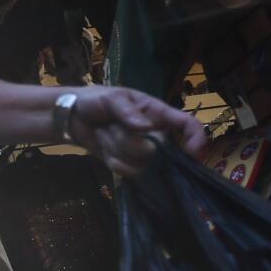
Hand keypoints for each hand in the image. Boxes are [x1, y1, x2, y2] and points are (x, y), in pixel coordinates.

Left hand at [67, 86, 207, 176]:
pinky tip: (104, 149)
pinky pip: (130, 172)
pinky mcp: (130, 166)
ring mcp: (144, 153)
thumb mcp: (111, 98)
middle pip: (158, 150)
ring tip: (105, 134)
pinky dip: (113, 161)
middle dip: (129, 141)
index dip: (196, 138)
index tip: (191, 152)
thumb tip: (145, 127)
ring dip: (116, 148)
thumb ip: (127, 111)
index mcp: (158, 113)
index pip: (188, 125)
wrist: (73, 117)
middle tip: (110, 126)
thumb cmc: (97, 100)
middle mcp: (156, 135)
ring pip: (142, 163)